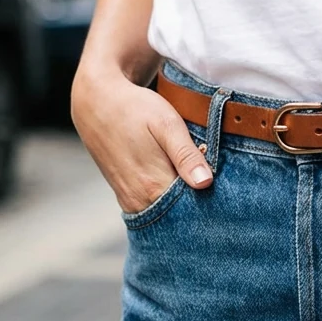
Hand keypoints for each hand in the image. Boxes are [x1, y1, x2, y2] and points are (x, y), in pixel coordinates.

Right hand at [72, 66, 212, 213]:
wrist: (96, 103)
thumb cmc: (135, 109)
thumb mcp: (166, 124)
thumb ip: (185, 155)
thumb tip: (205, 183)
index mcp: (153, 184)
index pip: (193, 209)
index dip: (212, 203)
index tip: (224, 193)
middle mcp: (140, 199)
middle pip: (180, 217)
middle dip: (200, 207)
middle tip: (214, 188)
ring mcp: (130, 200)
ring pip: (166, 215)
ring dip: (184, 206)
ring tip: (196, 185)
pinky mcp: (125, 197)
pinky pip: (153, 209)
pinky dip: (168, 204)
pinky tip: (179, 187)